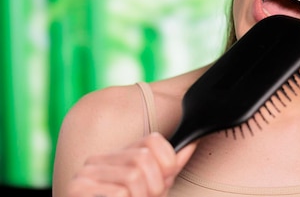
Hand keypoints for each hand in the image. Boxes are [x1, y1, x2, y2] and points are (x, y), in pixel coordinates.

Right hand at [67, 132, 196, 196]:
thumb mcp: (154, 188)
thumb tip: (192, 142)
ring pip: (133, 176)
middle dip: (155, 186)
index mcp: (118, 156)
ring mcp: (85, 174)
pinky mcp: (76, 189)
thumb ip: (170, 167)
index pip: (154, 140)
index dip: (166, 165)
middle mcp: (99, 159)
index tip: (160, 185)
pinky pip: (118, 192)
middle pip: (144, 158)